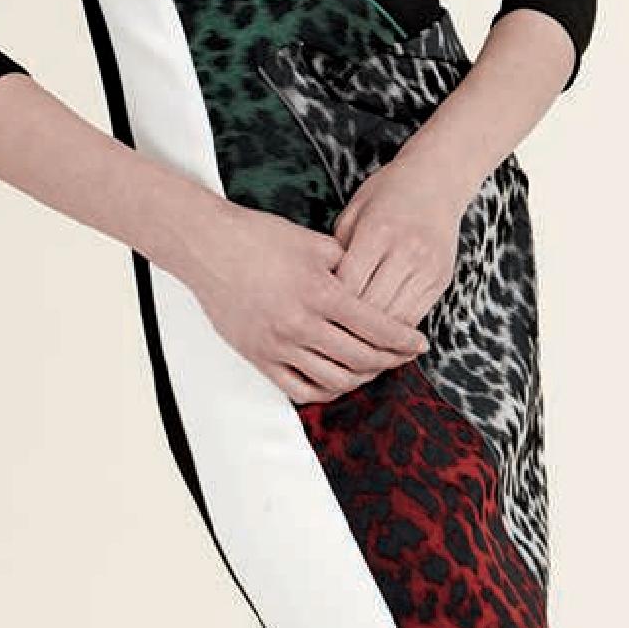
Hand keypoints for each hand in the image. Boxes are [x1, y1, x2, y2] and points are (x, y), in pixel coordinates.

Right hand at [189, 199, 430, 405]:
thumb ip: (347, 265)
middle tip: (402, 356)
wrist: (209, 247)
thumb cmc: (260, 237)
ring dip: (360, 378)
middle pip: (360, 358)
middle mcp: (301, 324)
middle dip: (389, 360)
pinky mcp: (258, 357)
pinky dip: (324, 390)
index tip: (420, 343)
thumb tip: (374, 284)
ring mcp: (278, 345)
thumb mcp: (312, 242)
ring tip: (373, 368)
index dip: (403, 339)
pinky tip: (337, 381)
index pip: (375, 327)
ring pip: (334, 379)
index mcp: (320, 292)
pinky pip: (299, 388)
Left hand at [328, 146, 466, 329]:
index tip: (313, 314)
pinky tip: (377, 333)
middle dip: (348, 325)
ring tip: (350, 343)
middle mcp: (407, 251)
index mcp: (378, 230)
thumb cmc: (387, 192)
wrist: (437, 180)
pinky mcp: (441, 280)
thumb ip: (339, 249)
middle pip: (372, 307)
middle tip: (326, 337)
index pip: (349, 284)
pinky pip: (414, 317)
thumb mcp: (354, 210)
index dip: (329, 305)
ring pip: (395, 320)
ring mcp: (428, 268)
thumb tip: (322, 292)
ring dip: (373, 335)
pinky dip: (394, 330)